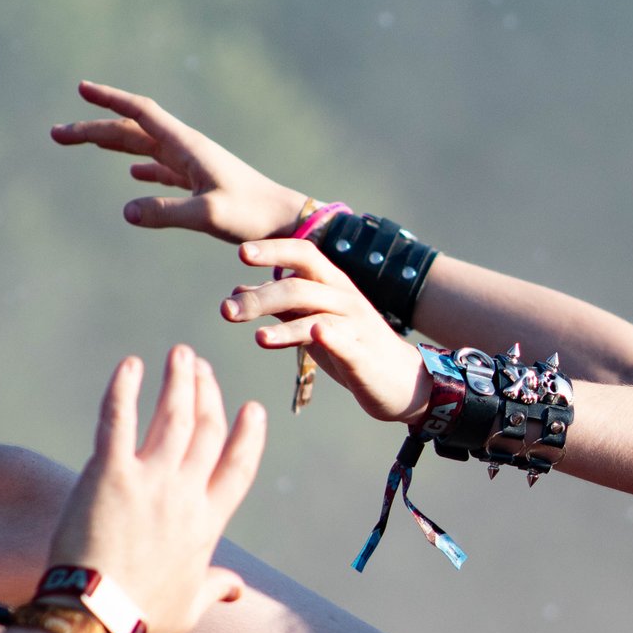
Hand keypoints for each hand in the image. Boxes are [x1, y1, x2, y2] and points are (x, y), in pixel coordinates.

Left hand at [47, 346, 265, 632]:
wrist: (98, 614)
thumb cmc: (143, 615)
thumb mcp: (191, 605)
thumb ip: (217, 588)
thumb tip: (238, 588)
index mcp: (208, 521)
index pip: (237, 466)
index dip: (248, 435)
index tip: (251, 409)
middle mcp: (186, 492)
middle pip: (207, 430)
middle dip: (208, 394)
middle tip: (203, 369)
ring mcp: (150, 479)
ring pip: (173, 415)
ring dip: (178, 381)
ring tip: (180, 355)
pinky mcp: (110, 472)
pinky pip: (120, 418)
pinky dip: (125, 388)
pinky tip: (130, 365)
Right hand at [53, 82, 313, 243]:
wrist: (288, 223)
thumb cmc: (254, 217)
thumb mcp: (208, 215)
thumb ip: (167, 212)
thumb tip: (125, 211)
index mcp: (188, 146)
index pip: (141, 113)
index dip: (110, 99)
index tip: (81, 87)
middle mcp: (187, 150)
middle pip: (132, 130)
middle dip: (93, 128)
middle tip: (55, 133)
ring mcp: (193, 166)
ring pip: (143, 147)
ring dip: (111, 143)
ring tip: (80, 142)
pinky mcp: (201, 183)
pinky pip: (162, 169)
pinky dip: (142, 167)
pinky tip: (131, 174)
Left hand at [223, 239, 427, 423]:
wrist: (405, 382)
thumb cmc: (352, 349)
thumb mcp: (311, 323)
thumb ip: (278, 306)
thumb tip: (237, 289)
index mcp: (331, 285)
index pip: (303, 254)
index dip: (273, 250)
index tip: (242, 253)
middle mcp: (345, 299)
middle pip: (300, 286)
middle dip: (261, 298)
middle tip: (227, 311)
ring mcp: (356, 327)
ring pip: (317, 315)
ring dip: (285, 325)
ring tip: (257, 338)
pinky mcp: (364, 356)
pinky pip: (345, 342)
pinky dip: (330, 336)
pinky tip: (316, 335)